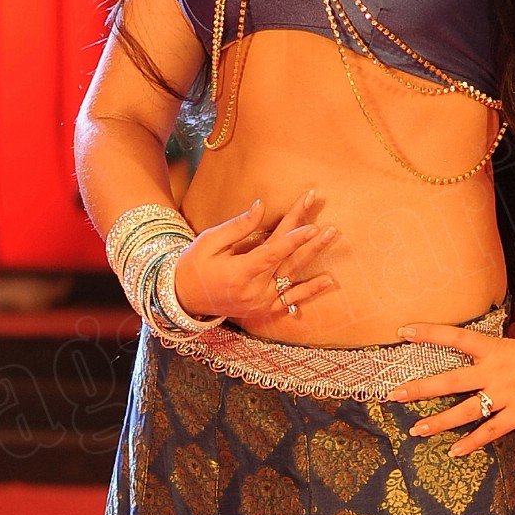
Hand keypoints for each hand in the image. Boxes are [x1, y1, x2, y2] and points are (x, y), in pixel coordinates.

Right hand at [171, 192, 337, 322]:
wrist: (184, 297)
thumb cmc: (194, 264)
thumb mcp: (209, 241)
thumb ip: (238, 226)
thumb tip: (261, 205)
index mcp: (239, 273)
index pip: (272, 253)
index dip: (292, 239)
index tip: (311, 226)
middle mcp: (253, 290)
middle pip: (287, 261)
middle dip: (309, 241)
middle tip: (328, 227)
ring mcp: (260, 302)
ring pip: (292, 276)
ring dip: (313, 257)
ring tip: (330, 237)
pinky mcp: (263, 308)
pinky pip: (291, 300)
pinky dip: (310, 291)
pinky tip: (328, 280)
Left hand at [385, 326, 514, 447]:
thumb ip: (496, 348)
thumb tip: (476, 345)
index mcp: (494, 349)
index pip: (455, 337)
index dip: (428, 333)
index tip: (402, 332)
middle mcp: (494, 372)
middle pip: (450, 381)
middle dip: (420, 388)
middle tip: (394, 394)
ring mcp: (505, 394)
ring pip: (465, 411)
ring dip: (438, 422)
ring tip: (415, 430)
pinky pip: (491, 431)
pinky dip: (472, 443)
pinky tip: (453, 452)